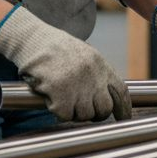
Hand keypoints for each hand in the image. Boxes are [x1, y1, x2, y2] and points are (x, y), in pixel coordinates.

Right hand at [0, 6, 130, 121]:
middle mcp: (92, 75)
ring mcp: (77, 84)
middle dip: (95, 114)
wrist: (33, 39)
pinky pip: (65, 114)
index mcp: (100, 64)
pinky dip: (57, 110)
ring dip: (73, 112)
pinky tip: (52, 97)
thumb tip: (105, 97)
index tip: (123, 118)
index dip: (123, 108)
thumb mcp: (84, 55)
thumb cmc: (55, 48)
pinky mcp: (60, 92)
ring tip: (63, 98)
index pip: (120, 91)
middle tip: (82, 110)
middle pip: (104, 108)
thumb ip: (96, 74)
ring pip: (84, 115)